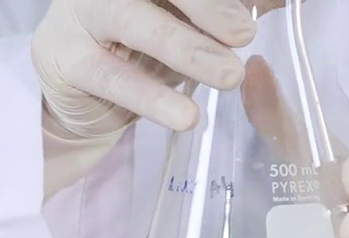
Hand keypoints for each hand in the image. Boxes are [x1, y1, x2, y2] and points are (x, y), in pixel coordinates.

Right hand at [33, 0, 256, 138]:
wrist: (74, 90)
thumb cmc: (137, 45)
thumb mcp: (188, 22)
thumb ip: (229, 9)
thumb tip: (284, 1)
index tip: (251, 15)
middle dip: (205, 7)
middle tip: (245, 37)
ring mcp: (80, 14)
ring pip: (132, 23)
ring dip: (185, 49)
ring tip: (228, 78)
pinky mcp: (63, 58)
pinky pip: (111, 76)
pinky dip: (152, 97)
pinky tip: (185, 115)